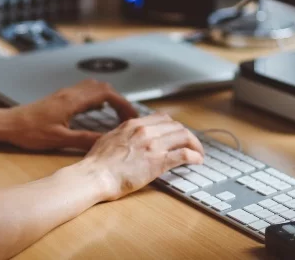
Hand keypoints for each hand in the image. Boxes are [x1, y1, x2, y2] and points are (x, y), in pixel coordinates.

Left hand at [0, 79, 138, 150]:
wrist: (8, 124)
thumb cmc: (30, 132)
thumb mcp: (59, 139)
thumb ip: (85, 139)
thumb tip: (107, 142)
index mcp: (73, 101)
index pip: (106, 94)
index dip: (123, 104)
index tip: (132, 117)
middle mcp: (71, 93)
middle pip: (103, 87)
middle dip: (119, 100)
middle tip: (128, 118)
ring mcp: (65, 94)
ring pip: (94, 87)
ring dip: (109, 98)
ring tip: (117, 115)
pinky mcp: (61, 98)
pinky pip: (86, 92)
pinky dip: (98, 99)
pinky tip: (98, 111)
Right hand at [83, 113, 204, 201]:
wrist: (95, 175)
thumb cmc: (97, 162)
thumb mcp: (109, 138)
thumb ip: (122, 134)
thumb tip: (126, 136)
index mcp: (133, 124)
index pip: (162, 118)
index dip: (173, 126)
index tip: (177, 134)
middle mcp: (145, 131)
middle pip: (175, 125)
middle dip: (187, 135)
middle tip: (191, 145)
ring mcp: (153, 145)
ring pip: (183, 136)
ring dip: (195, 144)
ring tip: (199, 153)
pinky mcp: (158, 161)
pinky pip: (183, 154)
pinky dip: (194, 156)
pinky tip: (198, 161)